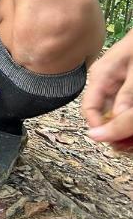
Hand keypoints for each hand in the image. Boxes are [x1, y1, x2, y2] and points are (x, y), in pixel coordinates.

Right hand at [82, 30, 132, 151]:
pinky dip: (132, 116)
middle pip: (106, 115)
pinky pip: (128, 107)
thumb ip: (126, 99)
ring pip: (119, 113)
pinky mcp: (130, 87)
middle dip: (119, 131)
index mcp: (101, 76)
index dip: (102, 129)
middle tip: (132, 143)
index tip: (119, 143)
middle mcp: (106, 82)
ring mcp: (119, 84)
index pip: (90, 110)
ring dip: (128, 127)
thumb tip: (105, 129)